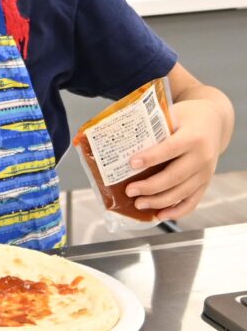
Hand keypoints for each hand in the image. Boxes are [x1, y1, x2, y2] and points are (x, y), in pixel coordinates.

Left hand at [124, 99, 225, 221]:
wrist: (214, 122)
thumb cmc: (185, 118)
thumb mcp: (171, 115)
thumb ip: (152, 127)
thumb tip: (116, 139)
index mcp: (193, 137)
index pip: (170, 149)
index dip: (151, 158)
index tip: (131, 163)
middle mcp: (202, 157)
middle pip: (175, 176)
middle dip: (150, 186)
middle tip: (129, 191)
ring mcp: (206, 173)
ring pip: (182, 192)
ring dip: (158, 201)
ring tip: (138, 204)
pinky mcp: (206, 183)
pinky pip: (192, 201)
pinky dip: (176, 211)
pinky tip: (159, 215)